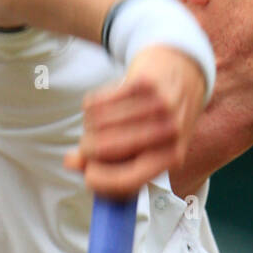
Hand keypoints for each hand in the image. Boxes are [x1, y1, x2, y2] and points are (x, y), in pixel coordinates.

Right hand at [64, 43, 207, 197]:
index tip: (88, 175)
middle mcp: (169, 133)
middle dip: (87, 150)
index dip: (99, 180)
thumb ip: (107, 164)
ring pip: (96, 124)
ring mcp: (158, 105)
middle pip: (103, 149)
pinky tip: (104, 105)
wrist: (182, 73)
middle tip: (88, 145)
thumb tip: (71, 162)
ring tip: (100, 123)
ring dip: (90, 126)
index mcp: (171, 158)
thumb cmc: (155, 121)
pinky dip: (92, 106)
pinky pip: (96, 102)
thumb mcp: (142, 149)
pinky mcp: (143, 82)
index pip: (126, 180)